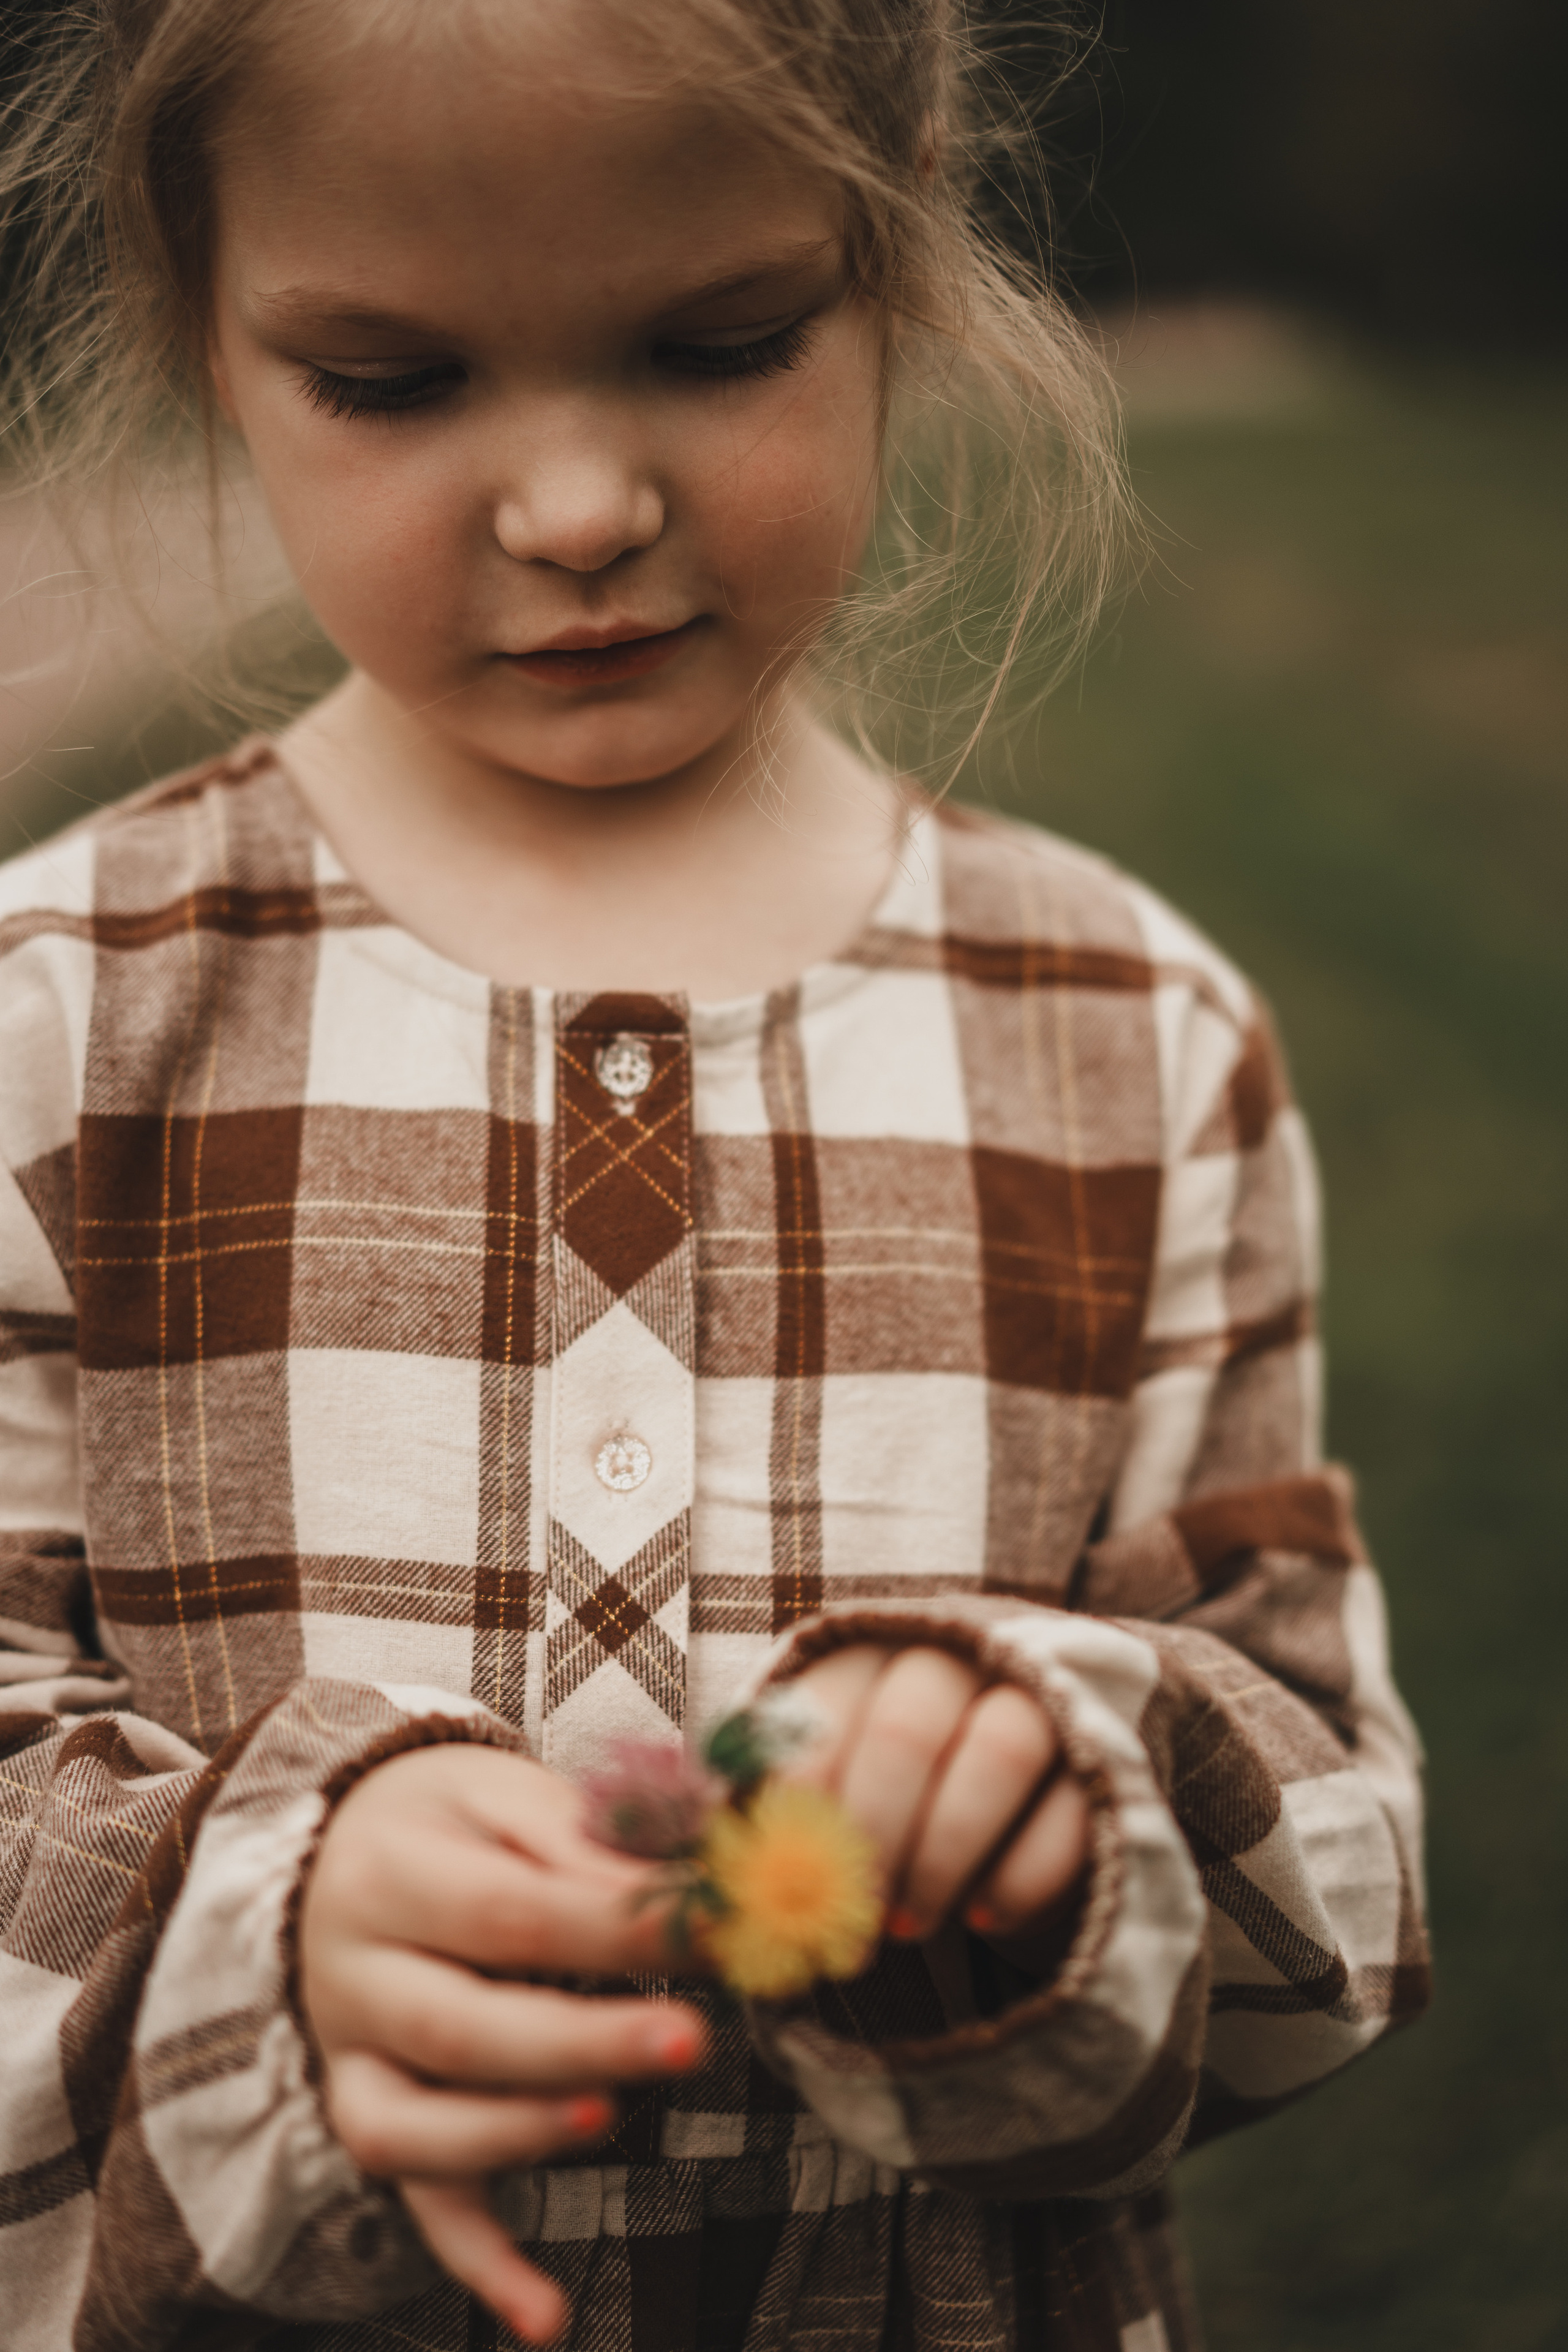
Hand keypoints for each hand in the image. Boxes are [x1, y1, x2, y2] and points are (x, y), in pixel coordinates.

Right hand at [299, 1743, 704, 2341]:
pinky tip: (547, 2315)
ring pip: (419, 2125)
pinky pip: (416, 2203)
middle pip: (463, 2028)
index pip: (509, 1911)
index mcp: (388, 1870)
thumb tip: (684, 1889)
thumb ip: (584, 1837)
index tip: (718, 1934)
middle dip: (582, 2041)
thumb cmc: (453, 1818)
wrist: (342, 1843)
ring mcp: (352, 2057)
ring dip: (519, 2134)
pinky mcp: (371, 2116)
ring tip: (612, 2120)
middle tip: (691, 2038)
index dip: (616, 1929)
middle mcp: (351, 1973)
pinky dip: (478, 2263)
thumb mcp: (505, 1795)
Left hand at [780, 1645, 1090, 1945]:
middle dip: (875, 1831)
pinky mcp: (1102, 1757)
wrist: (1019, 1796)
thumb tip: (713, 1856)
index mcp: (873, 1652)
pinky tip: (982, 1918)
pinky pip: (1071, 1810)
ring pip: (1000, 1749)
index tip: (790, 1871)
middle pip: (910, 1725)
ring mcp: (1041, 1697)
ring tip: (909, 1922)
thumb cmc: (892, 1795)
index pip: (826, 1704)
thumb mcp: (832, 1786)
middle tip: (855, 1912)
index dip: (806, 1793)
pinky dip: (1019, 1877)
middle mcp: (959, 1656)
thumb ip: (782, 1808)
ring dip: (944, 1851)